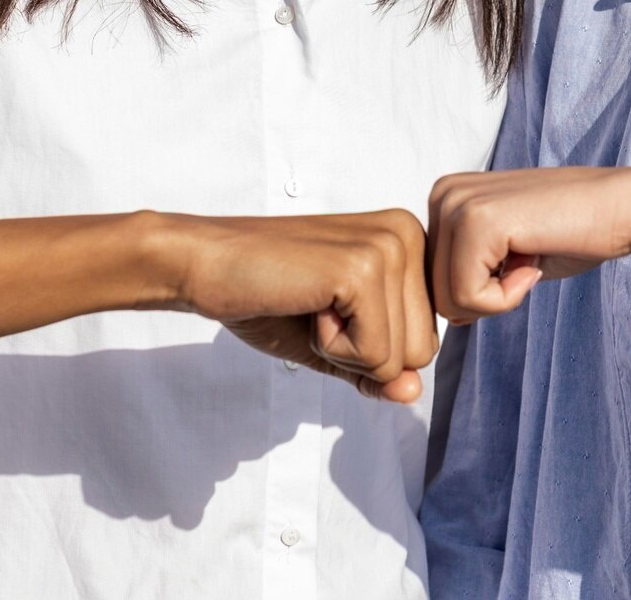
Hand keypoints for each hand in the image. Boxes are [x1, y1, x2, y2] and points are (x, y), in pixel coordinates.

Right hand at [165, 209, 437, 402]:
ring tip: (310, 305)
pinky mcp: (363, 270)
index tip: (328, 308)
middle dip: (363, 352)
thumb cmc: (266, 295)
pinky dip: (330, 350)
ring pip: (401, 359)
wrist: (205, 264)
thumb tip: (412, 394)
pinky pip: (374, 356)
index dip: (371, 347)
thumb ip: (378, 368)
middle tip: (315, 308)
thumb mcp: (335, 342)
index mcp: (409, 241)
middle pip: (422, 352)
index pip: (426, 339)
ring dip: (345, 351)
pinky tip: (304, 306)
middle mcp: (408, 235)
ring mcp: (388, 248)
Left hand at [426, 167, 630, 322]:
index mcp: (445, 197)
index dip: (481, 290)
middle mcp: (442, 194)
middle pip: (436, 294)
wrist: (621, 207)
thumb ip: (468, 275)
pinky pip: (470, 298)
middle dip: (487, 296)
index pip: (433, 281)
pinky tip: (534, 257)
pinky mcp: (476, 222)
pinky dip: (508, 297)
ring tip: (531, 255)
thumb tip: (444, 318)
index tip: (520, 258)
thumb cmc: (572, 233)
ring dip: (499, 296)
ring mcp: (456, 204)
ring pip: (449, 301)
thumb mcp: (504, 256)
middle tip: (528, 258)